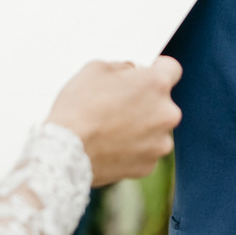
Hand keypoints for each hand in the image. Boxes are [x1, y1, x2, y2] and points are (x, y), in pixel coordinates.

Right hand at [47, 56, 182, 185]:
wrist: (64, 152)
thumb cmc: (77, 108)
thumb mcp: (95, 69)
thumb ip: (121, 67)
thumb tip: (130, 73)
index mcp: (156, 84)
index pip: (171, 69)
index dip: (156, 69)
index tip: (144, 75)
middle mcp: (166, 113)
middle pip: (163, 102)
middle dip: (145, 101)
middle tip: (118, 104)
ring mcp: (160, 143)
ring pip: (155, 129)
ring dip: (141, 127)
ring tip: (111, 129)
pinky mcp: (148, 166)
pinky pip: (145, 151)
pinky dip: (133, 149)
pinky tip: (110, 146)